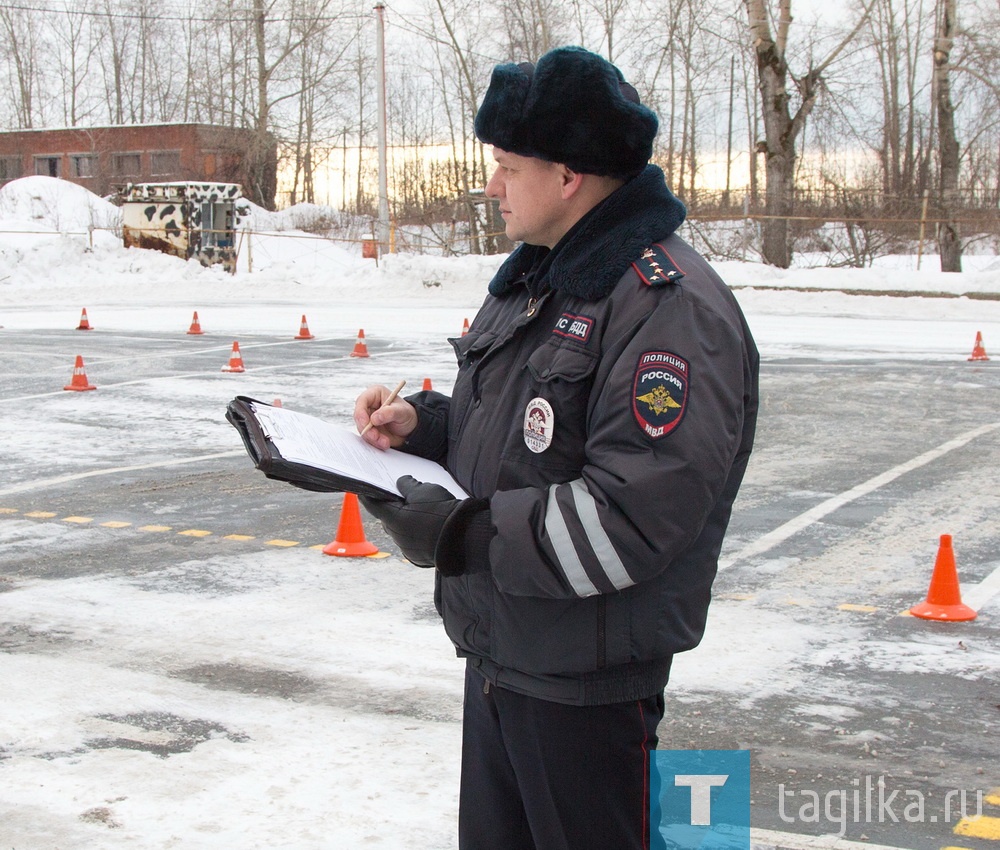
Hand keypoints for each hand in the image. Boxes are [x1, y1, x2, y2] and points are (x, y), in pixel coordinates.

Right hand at [354, 384, 417, 449]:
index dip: (360, 412)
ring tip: (385, 442)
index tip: (365, 423)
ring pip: (362, 429)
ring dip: (372, 438)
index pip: (362, 401)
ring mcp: (368, 418)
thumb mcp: (402, 412)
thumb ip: (389, 413)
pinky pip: (367, 437)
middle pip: (359, 417)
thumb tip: (374, 418)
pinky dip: (374, 442)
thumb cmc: (407, 415)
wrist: (411, 429)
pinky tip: (384, 443)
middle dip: (367, 429)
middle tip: (376, 437)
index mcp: (375, 394)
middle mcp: (369, 406)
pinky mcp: (369, 430)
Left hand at [361, 476, 490, 573]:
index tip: (363, 489)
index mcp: (393, 519)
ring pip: (399, 531)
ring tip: (418, 511)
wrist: (463, 538)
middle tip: (399, 496)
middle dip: (391, 507)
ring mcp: (407, 549)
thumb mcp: (424, 490)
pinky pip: (411, 542)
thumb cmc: (441, 511)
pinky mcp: (418, 557)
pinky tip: (426, 526)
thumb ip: (408, 485)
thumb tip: (401, 483)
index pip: (373, 505)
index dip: (368, 495)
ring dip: (404, 521)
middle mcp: (396, 537)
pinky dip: (415, 533)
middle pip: (387, 518)